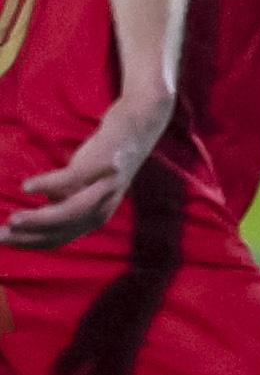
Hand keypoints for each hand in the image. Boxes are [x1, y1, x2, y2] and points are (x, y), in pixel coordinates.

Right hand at [9, 88, 171, 247]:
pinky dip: (46, 184)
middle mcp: (102, 207)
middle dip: (29, 237)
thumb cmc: (102, 162)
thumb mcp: (83, 187)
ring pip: (69, 212)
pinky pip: (69, 180)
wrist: (131, 131)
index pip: (61, 239)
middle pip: (64, 231)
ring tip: (13, 220)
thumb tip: (42, 212)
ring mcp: (102, 188)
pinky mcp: (99, 167)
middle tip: (0, 236)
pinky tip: (26, 187)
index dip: (32, 243)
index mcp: (96, 216)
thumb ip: (65, 201)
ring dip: (39, 219)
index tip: (5, 242)